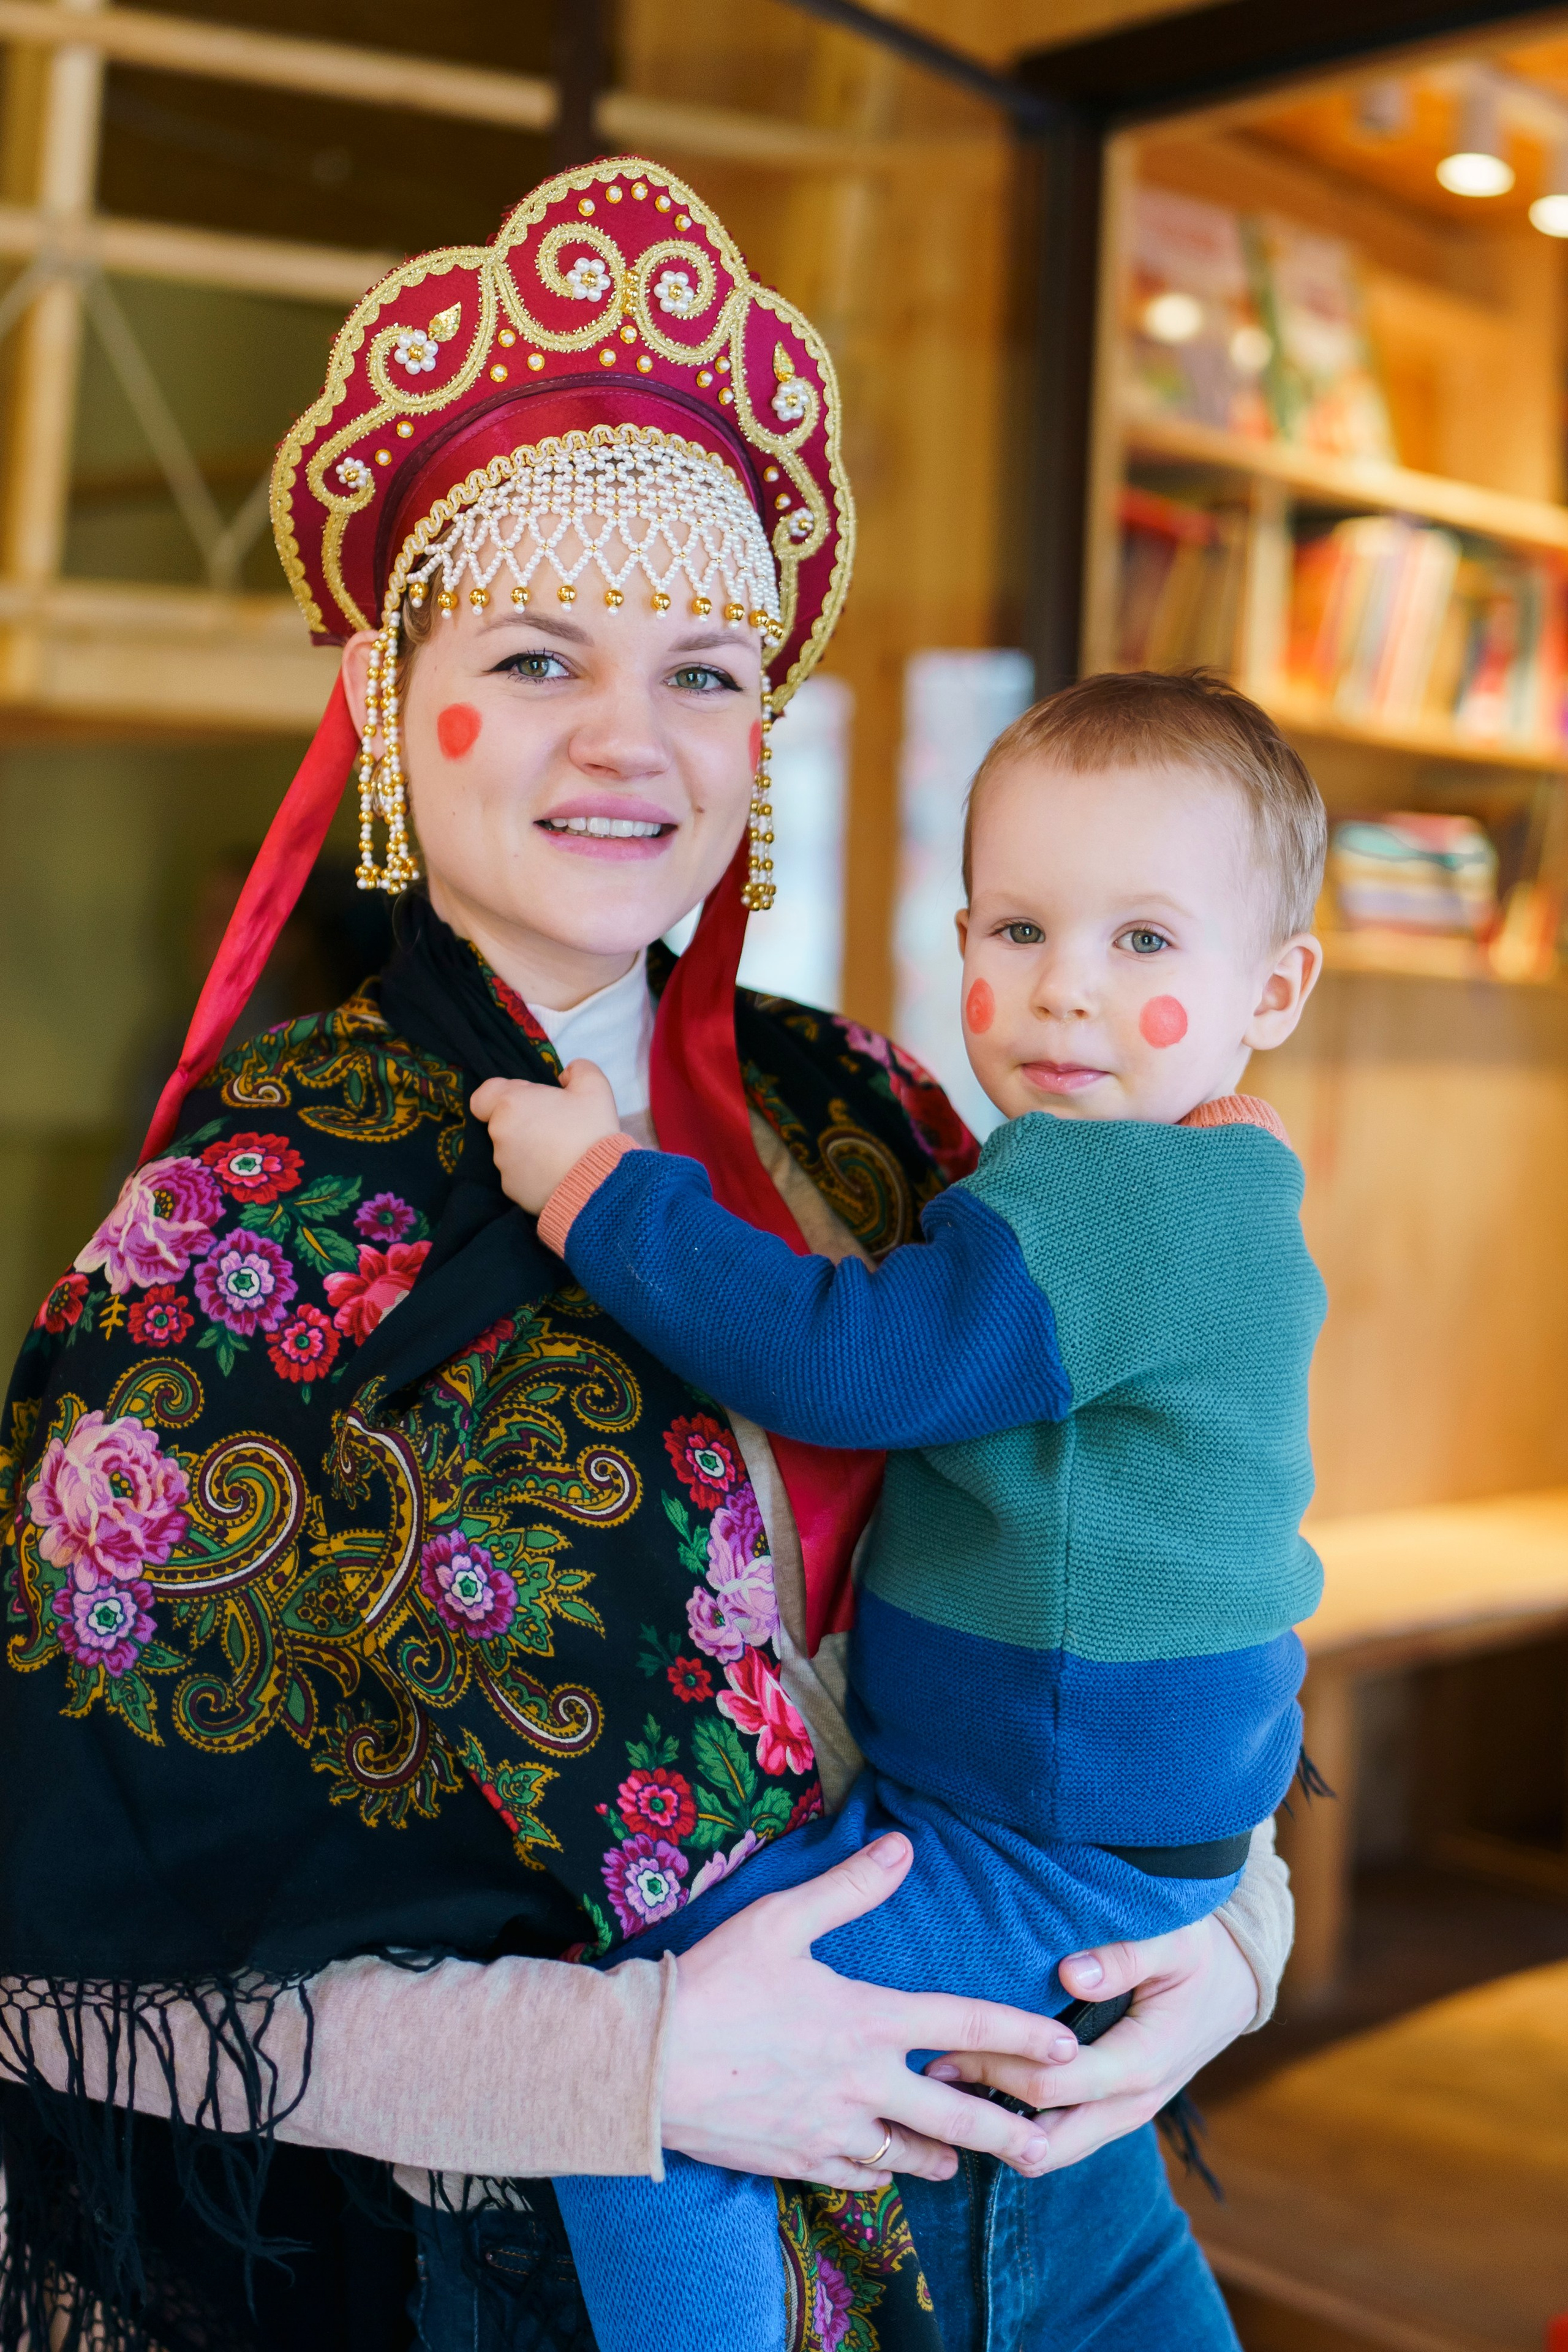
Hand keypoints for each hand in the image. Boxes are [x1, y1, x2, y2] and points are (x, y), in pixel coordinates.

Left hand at [471, 1061, 620, 1214]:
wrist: (597, 1184)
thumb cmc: (591, 1131)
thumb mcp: (595, 1087)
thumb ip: (577, 1069)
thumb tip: (564, 1076)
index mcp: (511, 1104)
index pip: (483, 1095)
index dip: (503, 1095)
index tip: (528, 1101)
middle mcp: (499, 1134)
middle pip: (502, 1122)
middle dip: (523, 1122)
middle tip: (555, 1126)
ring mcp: (503, 1164)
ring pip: (510, 1149)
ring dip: (528, 1147)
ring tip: (559, 1152)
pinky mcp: (511, 1189)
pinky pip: (518, 1175)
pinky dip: (532, 1172)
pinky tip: (557, 1173)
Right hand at [661, 1834, 1070, 2190]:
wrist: (646, 2064)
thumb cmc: (712, 1983)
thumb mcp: (781, 1919)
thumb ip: (849, 1887)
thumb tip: (901, 1847)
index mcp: (865, 2020)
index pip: (963, 2027)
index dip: (1019, 2037)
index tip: (1063, 2050)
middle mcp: (860, 2083)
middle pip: (954, 2118)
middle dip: (1006, 2133)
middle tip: (1046, 2146)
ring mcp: (830, 2130)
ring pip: (908, 2158)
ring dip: (944, 2158)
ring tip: (968, 2162)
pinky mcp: (796, 2161)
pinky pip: (856, 2178)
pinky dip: (879, 2175)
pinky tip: (885, 2170)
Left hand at [922, 1915, 1256, 2171]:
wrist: (1235, 1983)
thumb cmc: (1199, 1954)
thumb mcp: (1172, 1940)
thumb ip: (1122, 1955)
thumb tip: (1070, 1974)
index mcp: (1139, 2064)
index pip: (1050, 2085)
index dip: (993, 2068)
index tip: (944, 2044)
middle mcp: (1130, 2105)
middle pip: (1046, 2142)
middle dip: (986, 2118)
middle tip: (930, 2080)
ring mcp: (1123, 2116)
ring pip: (1052, 2152)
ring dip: (1000, 2131)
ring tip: (944, 2094)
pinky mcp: (1114, 2112)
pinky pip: (1063, 2138)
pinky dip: (1023, 2129)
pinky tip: (981, 2096)